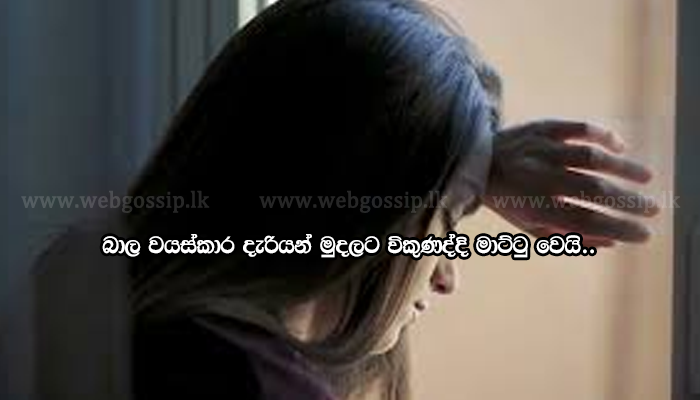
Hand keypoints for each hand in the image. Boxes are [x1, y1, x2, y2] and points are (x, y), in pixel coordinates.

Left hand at [483, 119, 658, 247]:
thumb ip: (566, 237)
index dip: (618, 228)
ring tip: (647, 178)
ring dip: (624, 168)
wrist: (474, 160)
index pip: (585, 221)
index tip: (644, 234)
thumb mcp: (529, 226)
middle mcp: (538, 176)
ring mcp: (541, 149)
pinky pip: (579, 128)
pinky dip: (604, 136)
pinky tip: (620, 147)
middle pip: (593, 190)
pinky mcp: (542, 127)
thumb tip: (610, 242)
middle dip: (629, 202)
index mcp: (533, 206)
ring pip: (591, 157)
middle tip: (653, 209)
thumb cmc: (507, 199)